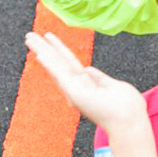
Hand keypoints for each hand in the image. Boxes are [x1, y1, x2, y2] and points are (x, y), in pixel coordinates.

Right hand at [25, 27, 149, 132]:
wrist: (128, 120)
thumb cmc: (125, 107)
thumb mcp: (112, 86)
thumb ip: (99, 78)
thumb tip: (88, 69)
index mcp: (85, 85)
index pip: (68, 63)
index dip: (58, 49)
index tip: (48, 38)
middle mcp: (76, 88)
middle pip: (58, 62)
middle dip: (44, 48)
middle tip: (29, 36)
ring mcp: (74, 91)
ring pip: (56, 65)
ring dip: (42, 50)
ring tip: (29, 37)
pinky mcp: (74, 93)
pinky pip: (60, 75)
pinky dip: (50, 64)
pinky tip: (39, 54)